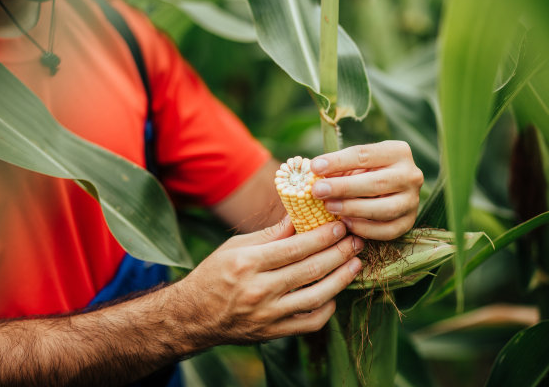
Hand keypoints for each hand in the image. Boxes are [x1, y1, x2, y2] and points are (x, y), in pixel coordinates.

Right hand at [175, 217, 362, 346]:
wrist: (193, 317)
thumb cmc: (214, 274)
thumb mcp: (235, 247)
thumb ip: (270, 234)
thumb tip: (300, 215)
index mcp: (248, 263)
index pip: (296, 247)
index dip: (324, 236)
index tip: (341, 226)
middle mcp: (259, 290)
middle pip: (311, 269)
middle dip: (340, 253)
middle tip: (356, 241)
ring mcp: (268, 314)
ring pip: (317, 296)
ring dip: (342, 278)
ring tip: (355, 264)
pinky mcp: (273, 332)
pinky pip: (310, 322)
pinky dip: (327, 307)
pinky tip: (334, 293)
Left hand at [310, 140, 423, 240]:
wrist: (390, 191)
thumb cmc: (365, 173)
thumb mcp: (355, 164)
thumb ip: (339, 168)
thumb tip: (314, 172)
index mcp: (398, 151)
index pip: (365, 155)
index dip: (338, 161)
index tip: (314, 167)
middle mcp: (411, 175)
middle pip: (377, 182)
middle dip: (344, 187)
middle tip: (317, 191)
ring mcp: (413, 200)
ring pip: (385, 209)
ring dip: (353, 209)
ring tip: (329, 207)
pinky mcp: (409, 222)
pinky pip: (387, 230)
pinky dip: (365, 229)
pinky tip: (345, 224)